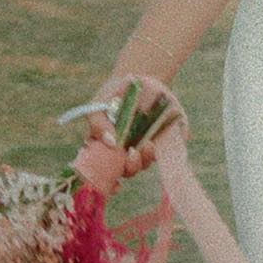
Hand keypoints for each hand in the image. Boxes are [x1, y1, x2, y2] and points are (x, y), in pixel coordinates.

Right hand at [70, 78, 179, 195]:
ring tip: (148, 145)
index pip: (105, 173)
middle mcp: (124, 153)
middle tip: (132, 153)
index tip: (115, 184)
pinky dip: (161, 152)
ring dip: (145, 159)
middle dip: (131, 167)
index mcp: (106, 149)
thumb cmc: (113, 94)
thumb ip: (98, 124)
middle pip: (127, 172)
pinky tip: (156, 144)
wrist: (139, 78)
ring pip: (145, 164)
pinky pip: (165, 152)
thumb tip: (110, 142)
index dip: (109, 183)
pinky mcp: (163, 140)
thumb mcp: (99, 105)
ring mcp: (144, 148)